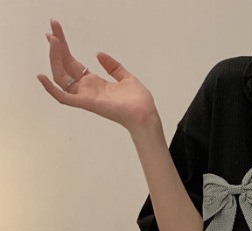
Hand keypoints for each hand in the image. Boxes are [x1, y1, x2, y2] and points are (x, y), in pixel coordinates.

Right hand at [36, 18, 159, 131]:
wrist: (146, 114)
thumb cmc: (139, 101)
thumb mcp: (126, 77)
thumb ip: (113, 66)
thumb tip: (99, 53)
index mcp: (95, 83)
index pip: (72, 63)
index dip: (64, 48)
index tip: (55, 32)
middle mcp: (87, 89)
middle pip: (64, 66)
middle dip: (57, 47)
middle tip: (50, 29)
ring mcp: (85, 96)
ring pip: (61, 77)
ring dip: (54, 59)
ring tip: (53, 41)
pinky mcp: (87, 103)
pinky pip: (63, 98)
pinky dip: (50, 89)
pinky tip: (41, 76)